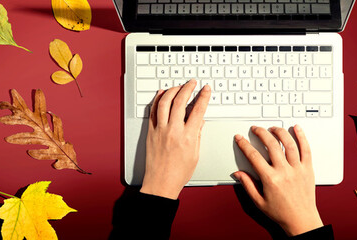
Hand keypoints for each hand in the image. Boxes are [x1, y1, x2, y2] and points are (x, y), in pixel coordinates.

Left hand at [140, 80, 210, 199]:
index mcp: (188, 137)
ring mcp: (160, 130)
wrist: (161, 183)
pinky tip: (161, 94)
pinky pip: (153, 111)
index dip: (203, 97)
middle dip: (188, 88)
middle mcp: (173, 131)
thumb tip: (199, 121)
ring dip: (172, 90)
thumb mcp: (195, 154)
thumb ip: (198, 135)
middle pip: (180, 101)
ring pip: (164, 102)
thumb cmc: (178, 173)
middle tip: (192, 83)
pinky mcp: (150, 132)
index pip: (198, 110)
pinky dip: (157, 100)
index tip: (206, 89)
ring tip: (178, 86)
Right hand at [233, 125, 322, 235]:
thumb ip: (247, 185)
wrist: (301, 219)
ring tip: (272, 128)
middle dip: (261, 133)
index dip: (244, 145)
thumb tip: (238, 173)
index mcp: (270, 179)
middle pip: (271, 145)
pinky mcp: (308, 169)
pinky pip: (306, 149)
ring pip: (289, 144)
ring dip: (279, 132)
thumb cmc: (281, 212)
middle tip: (255, 129)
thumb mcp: (258, 201)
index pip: (254, 156)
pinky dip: (302, 137)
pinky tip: (296, 128)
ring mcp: (297, 169)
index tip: (240, 139)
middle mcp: (284, 171)